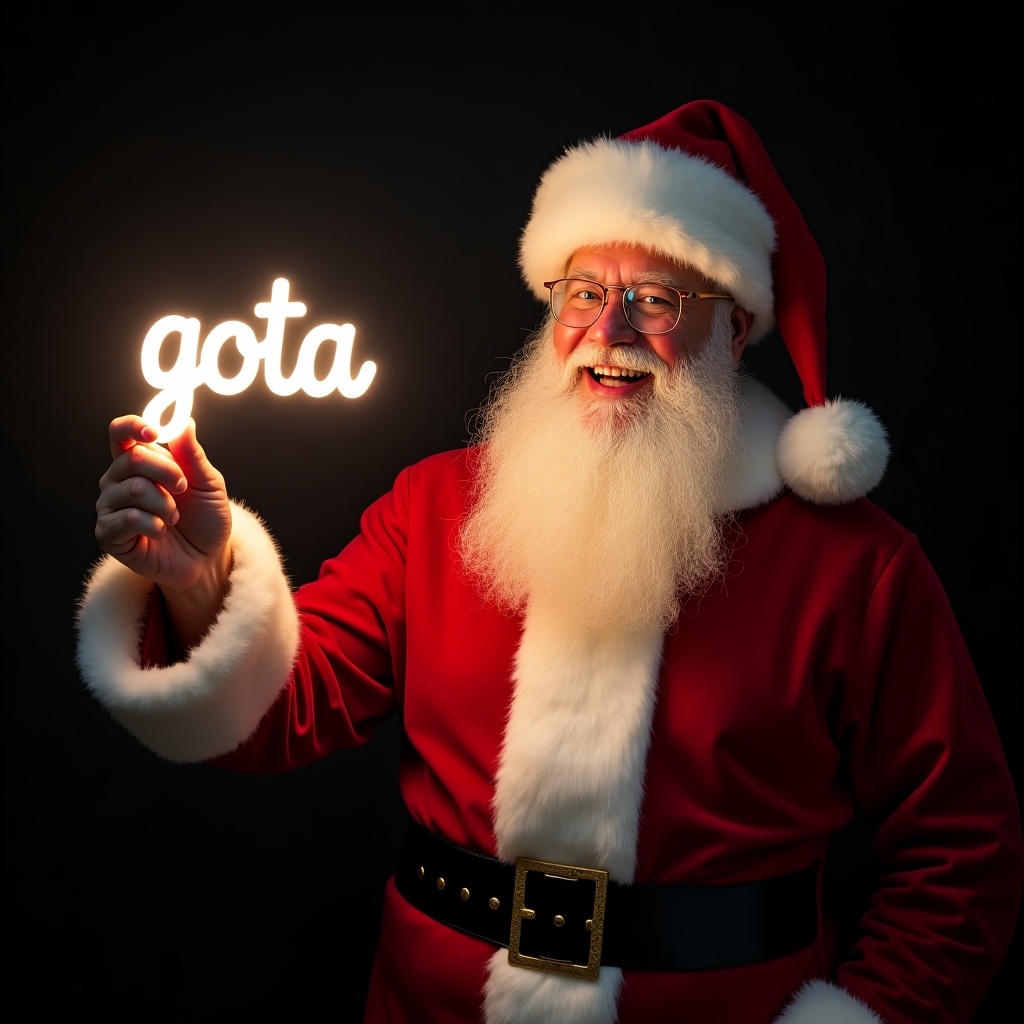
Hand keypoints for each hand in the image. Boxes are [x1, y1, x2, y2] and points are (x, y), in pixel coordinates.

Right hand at [96, 415, 232, 644]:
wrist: (206, 559)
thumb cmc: (205, 519)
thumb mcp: (208, 484)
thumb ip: (193, 455)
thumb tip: (186, 422)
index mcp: (139, 462)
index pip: (120, 432)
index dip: (133, 426)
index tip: (155, 432)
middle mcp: (118, 481)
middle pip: (132, 458)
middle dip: (168, 473)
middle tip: (183, 489)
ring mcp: (110, 507)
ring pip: (133, 489)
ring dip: (165, 504)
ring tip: (174, 517)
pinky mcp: (108, 534)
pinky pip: (126, 519)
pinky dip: (152, 525)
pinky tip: (160, 533)